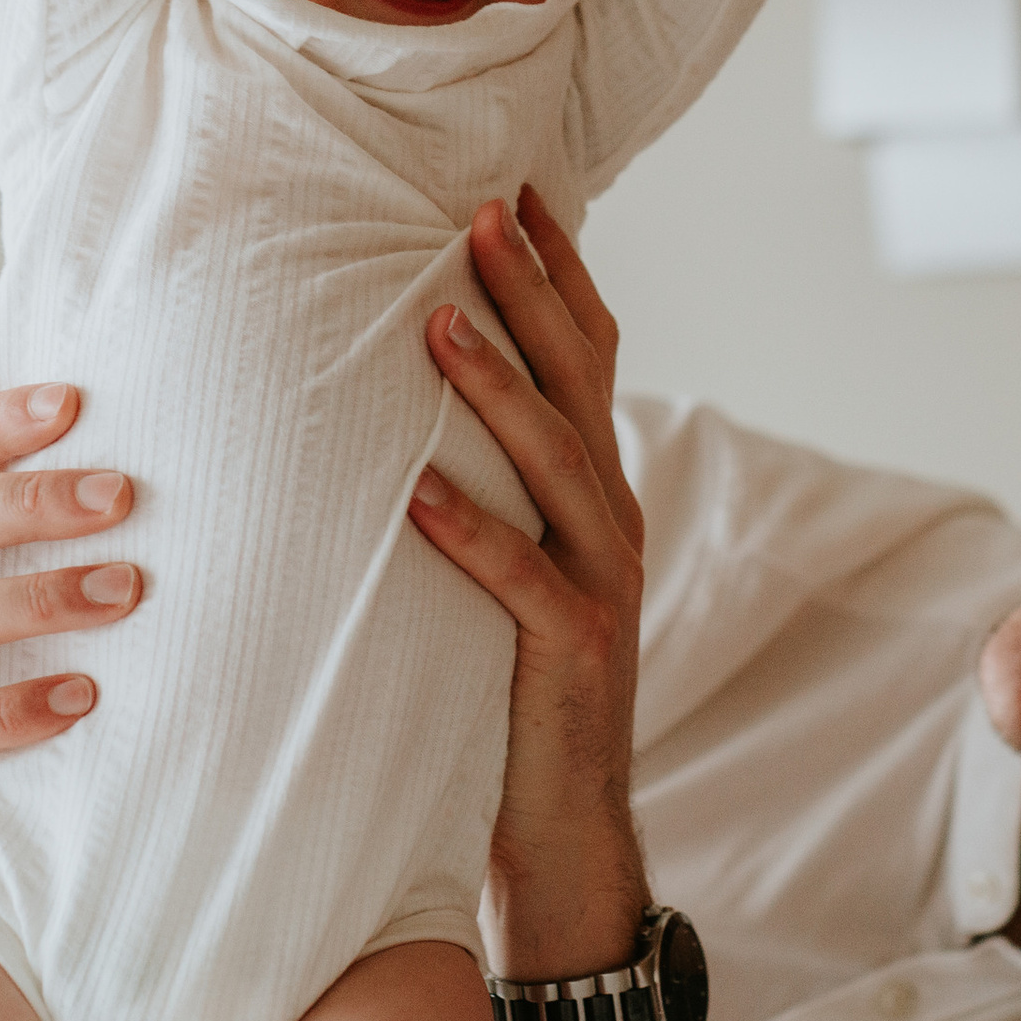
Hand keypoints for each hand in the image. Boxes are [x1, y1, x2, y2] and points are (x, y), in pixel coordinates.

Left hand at [402, 186, 651, 977]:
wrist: (562, 831)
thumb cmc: (511, 689)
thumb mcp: (509, 567)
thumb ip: (491, 487)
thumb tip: (408, 397)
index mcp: (598, 492)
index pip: (589, 356)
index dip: (559, 272)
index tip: (515, 189)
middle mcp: (612, 521)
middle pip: (578, 382)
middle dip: (531, 292)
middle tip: (481, 212)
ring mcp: (602, 584)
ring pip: (554, 463)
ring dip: (496, 388)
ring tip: (435, 325)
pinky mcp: (572, 653)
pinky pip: (518, 580)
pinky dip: (469, 532)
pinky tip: (416, 492)